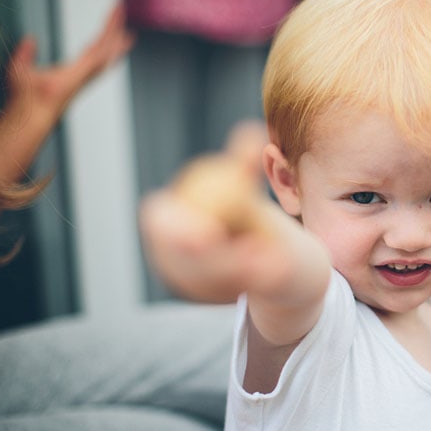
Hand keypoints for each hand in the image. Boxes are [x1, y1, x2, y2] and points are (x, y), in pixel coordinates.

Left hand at [6, 3, 134, 119]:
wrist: (28, 112)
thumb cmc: (25, 98)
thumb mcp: (21, 67)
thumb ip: (26, 53)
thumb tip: (29, 38)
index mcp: (74, 71)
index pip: (93, 48)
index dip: (103, 34)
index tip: (112, 22)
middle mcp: (85, 72)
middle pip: (104, 44)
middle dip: (114, 26)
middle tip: (121, 8)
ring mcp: (86, 72)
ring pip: (106, 46)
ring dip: (115, 28)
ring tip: (122, 11)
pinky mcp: (84, 72)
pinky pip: (102, 54)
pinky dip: (114, 43)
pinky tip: (123, 34)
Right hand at [139, 123, 329, 304]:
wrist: (264, 248)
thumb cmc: (245, 208)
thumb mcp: (244, 184)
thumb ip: (242, 162)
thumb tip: (252, 130)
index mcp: (163, 217)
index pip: (159, 220)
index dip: (176, 228)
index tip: (209, 233)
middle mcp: (165, 252)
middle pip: (181, 260)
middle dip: (211, 259)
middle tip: (250, 252)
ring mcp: (183, 280)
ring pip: (212, 280)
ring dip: (243, 268)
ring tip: (270, 254)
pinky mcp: (209, 299)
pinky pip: (231, 292)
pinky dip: (252, 279)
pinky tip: (270, 267)